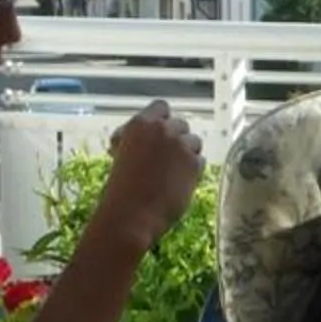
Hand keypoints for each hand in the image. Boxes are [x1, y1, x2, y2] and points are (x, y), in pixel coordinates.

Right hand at [97, 102, 202, 245]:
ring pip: (194, 141)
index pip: (161, 107)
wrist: (131, 214)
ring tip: (173, 172)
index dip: (162, 120)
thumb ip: (138, 140)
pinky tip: (179, 182)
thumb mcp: (122, 154)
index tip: (159, 134)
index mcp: (140, 125)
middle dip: (176, 138)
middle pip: (181, 124)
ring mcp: (180, 146)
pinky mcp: (194, 164)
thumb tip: (148, 139)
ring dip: (187, 153)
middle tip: (167, 158)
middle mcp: (162, 130)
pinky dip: (192, 170)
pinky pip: (200, 160)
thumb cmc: (121, 189)